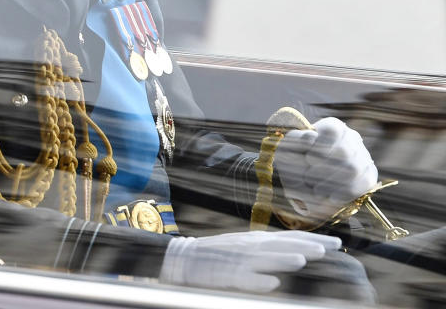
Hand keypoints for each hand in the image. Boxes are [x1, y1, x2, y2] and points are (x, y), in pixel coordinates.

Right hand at [159, 230, 341, 292]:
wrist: (185, 258)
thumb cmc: (218, 255)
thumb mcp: (244, 246)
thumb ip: (267, 249)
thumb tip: (295, 251)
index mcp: (257, 240)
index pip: (290, 237)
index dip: (313, 238)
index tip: (337, 242)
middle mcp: (251, 247)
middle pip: (283, 245)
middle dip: (307, 245)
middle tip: (331, 247)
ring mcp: (239, 260)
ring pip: (265, 259)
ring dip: (284, 258)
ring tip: (304, 259)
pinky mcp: (227, 275)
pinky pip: (244, 279)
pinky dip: (258, 280)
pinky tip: (273, 284)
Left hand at [276, 117, 377, 219]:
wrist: (307, 185)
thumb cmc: (297, 162)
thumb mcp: (289, 149)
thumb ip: (295, 141)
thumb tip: (310, 136)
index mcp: (331, 127)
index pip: (332, 130)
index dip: (320, 145)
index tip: (308, 159)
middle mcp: (351, 138)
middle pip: (343, 151)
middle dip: (323, 168)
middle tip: (309, 178)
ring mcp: (363, 156)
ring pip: (353, 168)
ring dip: (331, 181)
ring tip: (316, 190)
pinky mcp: (369, 176)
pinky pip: (363, 184)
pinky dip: (344, 192)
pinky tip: (330, 197)